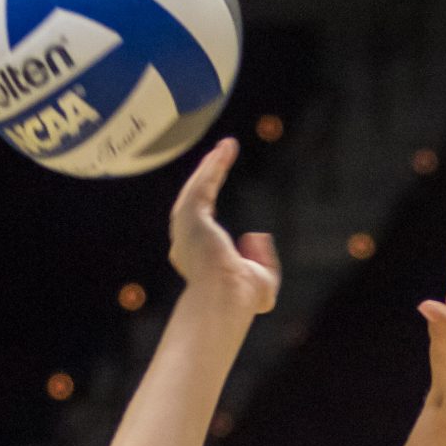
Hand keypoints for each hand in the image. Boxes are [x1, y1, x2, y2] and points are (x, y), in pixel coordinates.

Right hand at [168, 138, 279, 316]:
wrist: (226, 298)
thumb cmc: (242, 297)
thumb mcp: (260, 279)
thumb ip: (261, 260)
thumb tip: (257, 235)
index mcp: (195, 256)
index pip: (200, 222)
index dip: (208, 202)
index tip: (216, 182)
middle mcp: (184, 241)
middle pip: (194, 199)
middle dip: (207, 176)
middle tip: (218, 157)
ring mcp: (185, 228)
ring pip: (196, 189)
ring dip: (211, 166)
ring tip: (225, 147)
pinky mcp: (190, 216)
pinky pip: (202, 184)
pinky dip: (212, 166)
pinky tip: (224, 150)